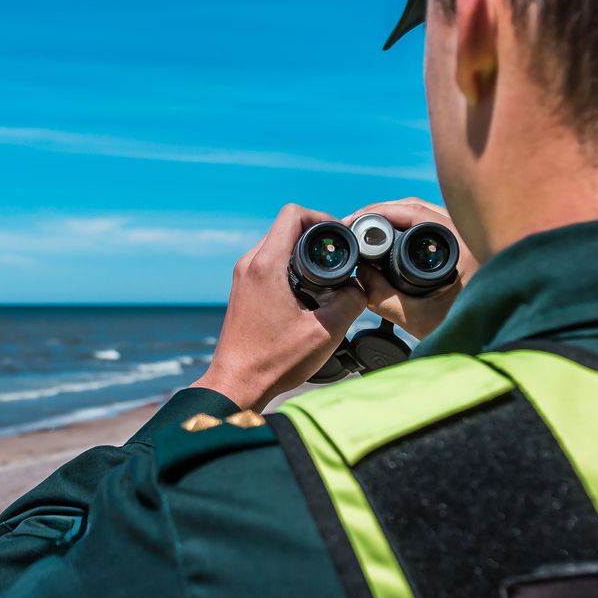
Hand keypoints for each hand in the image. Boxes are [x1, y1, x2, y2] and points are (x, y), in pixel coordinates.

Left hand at [197, 205, 367, 410]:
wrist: (237, 384)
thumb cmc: (274, 361)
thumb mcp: (325, 332)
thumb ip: (351, 301)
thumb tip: (361, 286)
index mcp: (267, 265)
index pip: (293, 214)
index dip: (321, 218)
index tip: (339, 237)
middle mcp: (250, 264)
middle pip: (286, 228)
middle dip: (315, 237)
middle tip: (338, 258)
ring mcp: (243, 277)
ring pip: (277, 245)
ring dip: (301, 253)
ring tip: (325, 277)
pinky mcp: (243, 290)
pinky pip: (269, 263)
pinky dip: (289, 267)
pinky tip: (306, 292)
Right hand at [356, 198, 477, 339]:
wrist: (497, 341)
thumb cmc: (467, 329)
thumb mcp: (417, 318)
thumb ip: (382, 297)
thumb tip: (358, 274)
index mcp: (461, 244)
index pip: (414, 211)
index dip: (378, 212)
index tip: (355, 221)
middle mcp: (467, 234)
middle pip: (416, 208)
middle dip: (381, 213)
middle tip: (355, 225)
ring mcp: (466, 239)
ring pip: (424, 217)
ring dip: (394, 220)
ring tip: (368, 232)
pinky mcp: (463, 248)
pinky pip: (431, 229)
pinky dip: (408, 229)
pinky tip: (391, 240)